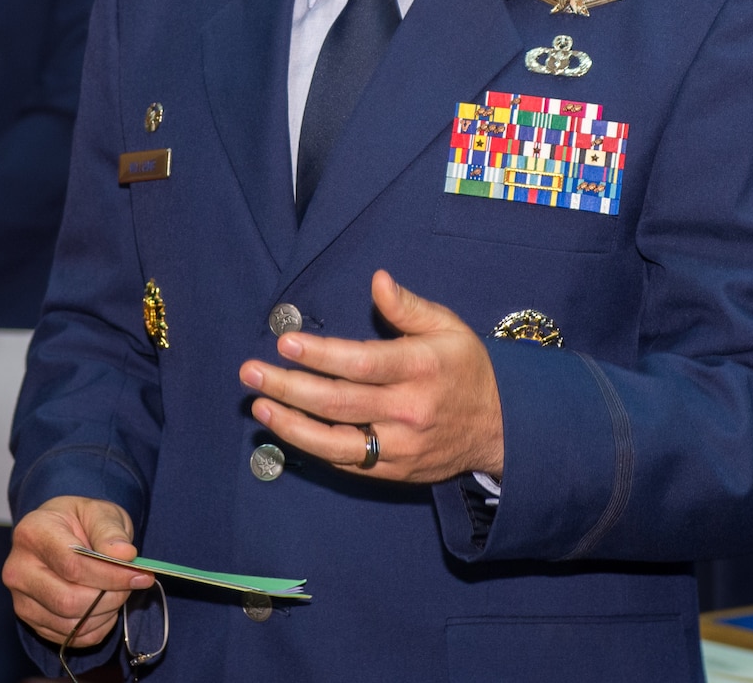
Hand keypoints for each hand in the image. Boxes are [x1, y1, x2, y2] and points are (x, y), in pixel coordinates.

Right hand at [4, 496, 153, 650]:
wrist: (61, 533)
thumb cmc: (80, 522)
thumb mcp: (99, 513)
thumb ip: (110, 532)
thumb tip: (125, 554)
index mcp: (32, 532)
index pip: (72, 565)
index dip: (110, 575)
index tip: (140, 575)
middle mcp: (18, 568)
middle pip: (68, 600)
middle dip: (110, 597)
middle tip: (133, 584)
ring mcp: (21, 598)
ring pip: (69, 623)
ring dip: (105, 613)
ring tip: (119, 592)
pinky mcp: (30, 619)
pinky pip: (69, 637)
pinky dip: (96, 627)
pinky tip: (104, 606)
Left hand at [240, 269, 504, 483]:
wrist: (502, 429)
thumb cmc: (467, 369)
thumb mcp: (448, 327)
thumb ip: (408, 306)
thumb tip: (377, 280)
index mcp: (421, 369)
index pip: (361, 363)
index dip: (320, 355)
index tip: (285, 343)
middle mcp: (409, 411)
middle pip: (339, 402)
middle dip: (289, 387)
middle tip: (250, 372)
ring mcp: (401, 447)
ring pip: (336, 442)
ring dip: (291, 425)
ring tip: (259, 405)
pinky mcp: (395, 471)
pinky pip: (347, 463)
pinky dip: (313, 448)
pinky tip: (287, 429)